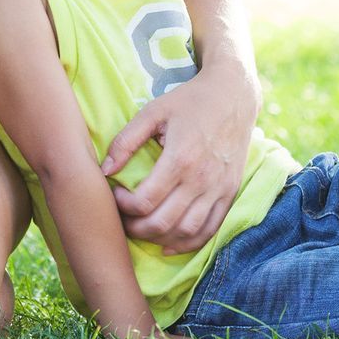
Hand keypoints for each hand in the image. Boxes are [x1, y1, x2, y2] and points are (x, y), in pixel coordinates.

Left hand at [101, 67, 253, 254]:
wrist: (233, 95)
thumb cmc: (190, 101)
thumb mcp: (153, 111)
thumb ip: (125, 141)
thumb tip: (105, 170)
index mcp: (180, 158)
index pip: (145, 201)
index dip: (123, 205)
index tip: (116, 193)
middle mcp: (201, 179)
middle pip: (163, 222)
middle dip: (136, 228)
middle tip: (123, 219)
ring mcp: (218, 189)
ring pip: (186, 232)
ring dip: (160, 238)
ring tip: (143, 229)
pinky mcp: (230, 193)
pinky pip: (210, 230)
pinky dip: (189, 243)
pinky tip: (169, 243)